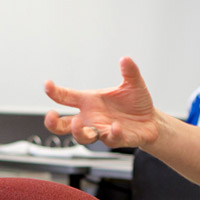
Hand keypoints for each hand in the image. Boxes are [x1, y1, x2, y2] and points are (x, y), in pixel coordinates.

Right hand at [43, 57, 158, 147]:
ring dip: (77, 132)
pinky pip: (109, 139)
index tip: (47, 85)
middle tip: (50, 117)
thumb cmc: (136, 103)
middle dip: (53, 123)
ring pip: (81, 137)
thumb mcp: (134, 84)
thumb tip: (126, 59)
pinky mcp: (115, 139)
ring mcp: (101, 130)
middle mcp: (91, 117)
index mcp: (89, 101)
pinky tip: (115, 126)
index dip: (54, 92)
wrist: (151, 120)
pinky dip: (111, 133)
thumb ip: (129, 72)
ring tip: (77, 123)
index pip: (66, 97)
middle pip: (63, 125)